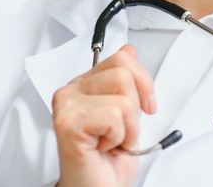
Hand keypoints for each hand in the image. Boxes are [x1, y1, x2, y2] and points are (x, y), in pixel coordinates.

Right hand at [52, 45, 156, 186]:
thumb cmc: (107, 162)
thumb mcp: (127, 116)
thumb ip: (126, 82)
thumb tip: (129, 50)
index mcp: (83, 84)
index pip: (121, 58)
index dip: (143, 83)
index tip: (145, 106)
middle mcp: (71, 91)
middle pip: (123, 72)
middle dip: (135, 108)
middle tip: (122, 131)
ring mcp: (66, 106)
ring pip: (122, 97)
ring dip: (127, 127)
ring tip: (112, 141)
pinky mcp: (68, 123)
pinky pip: (113, 116)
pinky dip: (118, 137)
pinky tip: (103, 147)